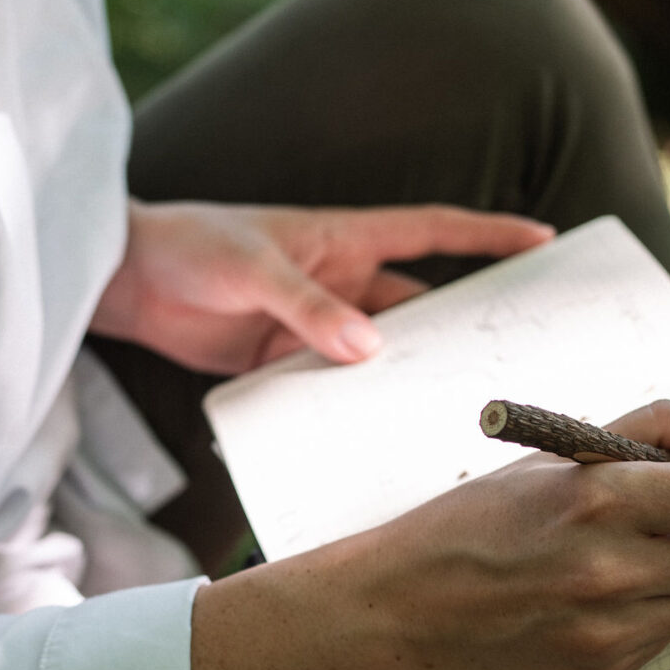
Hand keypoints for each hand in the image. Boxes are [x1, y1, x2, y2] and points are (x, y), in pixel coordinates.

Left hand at [91, 199, 554, 374]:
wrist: (124, 280)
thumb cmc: (189, 246)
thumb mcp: (251, 268)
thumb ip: (306, 307)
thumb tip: (367, 347)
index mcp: (345, 238)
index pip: (434, 231)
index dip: (490, 234)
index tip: (545, 239)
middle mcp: (343, 281)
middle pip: (421, 307)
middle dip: (466, 330)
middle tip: (518, 361)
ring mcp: (317, 324)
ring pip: (384, 355)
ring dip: (411, 379)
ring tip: (456, 415)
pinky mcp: (287, 361)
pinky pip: (337, 387)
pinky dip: (357, 408)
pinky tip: (379, 438)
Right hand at [350, 399, 669, 669]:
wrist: (410, 604)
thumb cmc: (482, 518)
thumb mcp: (556, 453)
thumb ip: (656, 430)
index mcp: (597, 498)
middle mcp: (608, 569)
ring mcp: (607, 629)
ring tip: (637, 562)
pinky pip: (669, 639)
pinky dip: (651, 615)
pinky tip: (600, 600)